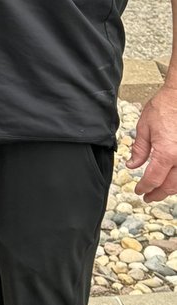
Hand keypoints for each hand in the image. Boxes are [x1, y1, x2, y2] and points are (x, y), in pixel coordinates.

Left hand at [127, 85, 176, 201]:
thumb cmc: (165, 107)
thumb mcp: (145, 127)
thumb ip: (139, 149)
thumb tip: (132, 165)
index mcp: (167, 153)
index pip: (153, 179)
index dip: (145, 188)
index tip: (139, 191)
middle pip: (170, 186)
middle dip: (158, 194)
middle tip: (148, 197)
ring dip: (170, 189)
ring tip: (160, 191)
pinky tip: (173, 179)